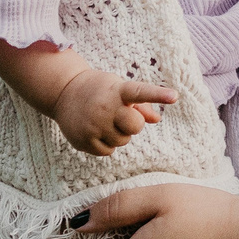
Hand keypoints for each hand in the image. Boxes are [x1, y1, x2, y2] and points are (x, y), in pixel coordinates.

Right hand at [52, 69, 178, 157]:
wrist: (63, 93)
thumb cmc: (100, 89)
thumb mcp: (119, 87)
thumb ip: (140, 103)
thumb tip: (157, 119)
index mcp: (117, 91)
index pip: (140, 93)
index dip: (158, 95)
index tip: (175, 96)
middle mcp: (105, 108)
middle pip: (136, 127)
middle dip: (133, 124)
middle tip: (121, 115)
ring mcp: (93, 126)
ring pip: (122, 141)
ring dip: (119, 134)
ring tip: (104, 120)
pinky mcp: (84, 141)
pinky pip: (108, 151)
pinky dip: (106, 144)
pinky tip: (96, 130)